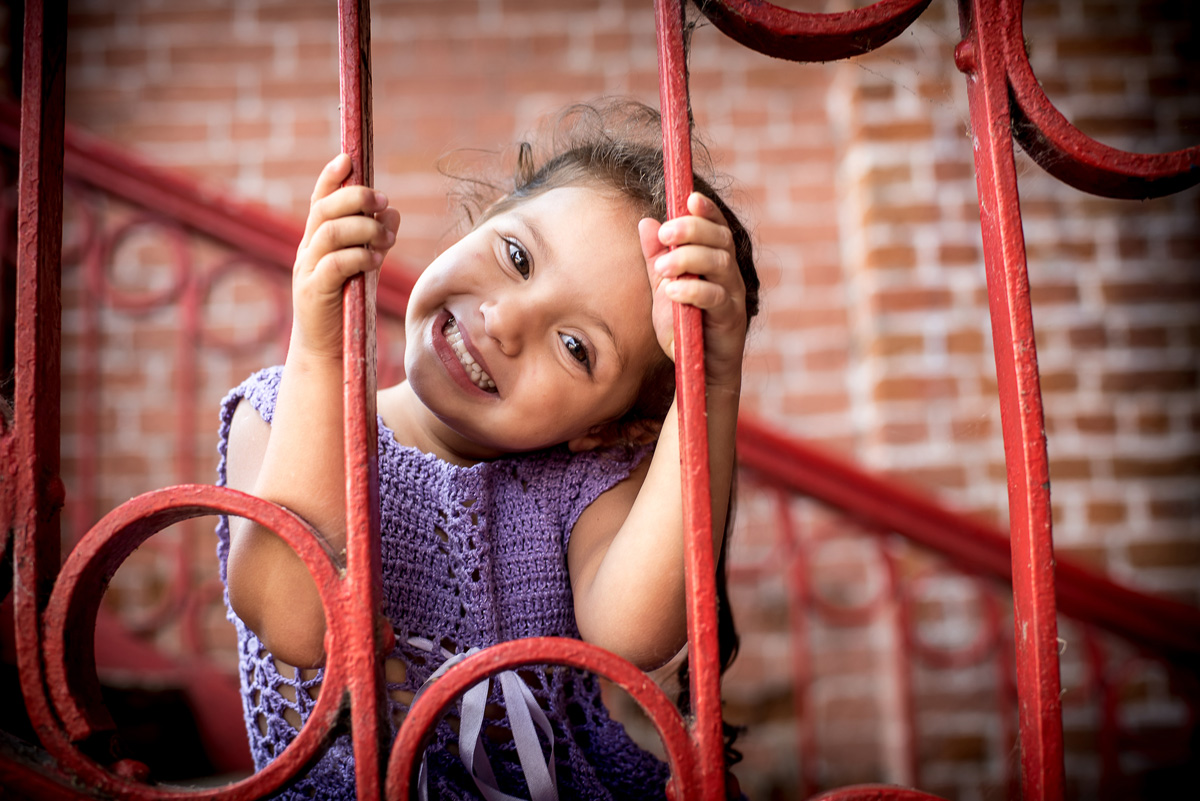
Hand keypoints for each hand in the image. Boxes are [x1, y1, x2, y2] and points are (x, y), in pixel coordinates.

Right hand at [291, 154, 400, 359]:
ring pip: (329, 233)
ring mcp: (306, 270)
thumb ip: (376, 239)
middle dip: (355, 198)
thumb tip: (392, 211)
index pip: (320, 200)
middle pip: (324, 210)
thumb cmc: (348, 305)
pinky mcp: (313, 293)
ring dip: (363, 228)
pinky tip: (375, 261)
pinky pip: (333, 264)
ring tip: (386, 238)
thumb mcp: (364, 265)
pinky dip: (357, 257)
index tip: (349, 159)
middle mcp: (308, 250)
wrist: (330, 350)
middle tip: (383, 201)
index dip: (331, 177)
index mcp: (317, 240)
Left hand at [638, 192, 747, 389]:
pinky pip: (716, 298)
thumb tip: (646, 221)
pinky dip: (693, 290)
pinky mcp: (730, 320)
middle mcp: (730, 275)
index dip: (707, 210)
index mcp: (716, 262)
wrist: (699, 370)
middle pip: (719, 240)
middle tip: (665, 232)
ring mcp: (733, 296)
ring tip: (663, 266)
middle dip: (692, 230)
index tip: (688, 198)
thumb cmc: (684, 327)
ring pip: (719, 264)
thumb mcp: (664, 288)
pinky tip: (672, 290)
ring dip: (688, 258)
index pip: (716, 228)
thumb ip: (656, 257)